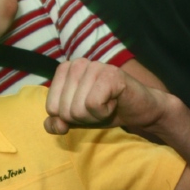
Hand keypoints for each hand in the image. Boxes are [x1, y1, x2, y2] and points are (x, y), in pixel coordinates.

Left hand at [45, 59, 164, 135]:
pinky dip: (104, 112)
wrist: (137, 110)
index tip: (86, 108)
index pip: (51, 108)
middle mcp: (77, 63)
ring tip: (107, 104)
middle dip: (83, 118)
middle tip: (99, 107)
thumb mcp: (75, 119)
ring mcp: (94, 66)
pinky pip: (94, 105)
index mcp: (64, 70)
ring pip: (78, 109)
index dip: (70, 117)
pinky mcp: (111, 74)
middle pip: (65, 110)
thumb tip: (56, 125)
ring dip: (95, 116)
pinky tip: (114, 103)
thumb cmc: (104, 110)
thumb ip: (57, 123)